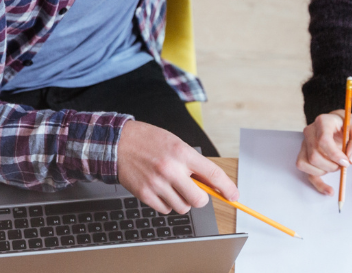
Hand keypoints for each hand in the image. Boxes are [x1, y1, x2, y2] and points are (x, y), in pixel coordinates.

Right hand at [117, 121, 237, 213]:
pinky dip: (166, 204)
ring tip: (171, 186)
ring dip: (181, 201)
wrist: (117, 143)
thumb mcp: (175, 144)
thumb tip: (211, 184)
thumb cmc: (148, 141)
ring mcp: (157, 183)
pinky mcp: (145, 194)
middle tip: (193, 191)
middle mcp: (171, 169)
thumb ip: (193, 163)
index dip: (227, 188)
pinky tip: (159, 190)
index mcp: (182, 153)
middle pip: (199, 200)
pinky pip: (165, 210)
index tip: (234, 196)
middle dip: (199, 198)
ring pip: (182, 207)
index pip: (213, 174)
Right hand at [295, 109, 351, 194]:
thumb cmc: (347, 126)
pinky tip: (329, 190)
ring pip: (307, 164)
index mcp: (322, 122)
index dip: (334, 154)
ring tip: (336, 166)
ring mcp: (305, 144)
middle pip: (314, 155)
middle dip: (331, 165)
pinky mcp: (305, 155)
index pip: (322, 140)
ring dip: (324, 171)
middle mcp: (310, 132)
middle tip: (343, 164)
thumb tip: (351, 159)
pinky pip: (306, 172)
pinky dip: (318, 184)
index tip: (346, 161)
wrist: (339, 124)